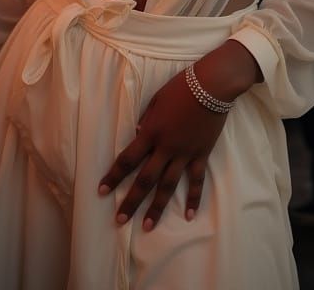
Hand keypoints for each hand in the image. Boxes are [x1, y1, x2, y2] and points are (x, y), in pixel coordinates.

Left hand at [97, 44, 259, 230]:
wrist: (210, 86)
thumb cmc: (180, 88)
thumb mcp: (156, 100)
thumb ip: (147, 119)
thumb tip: (139, 134)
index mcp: (151, 132)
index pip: (127, 159)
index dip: (114, 176)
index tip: (102, 190)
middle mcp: (165, 147)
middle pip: (145, 179)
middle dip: (131, 201)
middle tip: (120, 219)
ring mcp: (184, 153)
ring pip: (168, 186)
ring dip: (157, 207)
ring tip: (148, 226)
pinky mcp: (201, 154)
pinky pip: (196, 180)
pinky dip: (193, 198)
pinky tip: (190, 215)